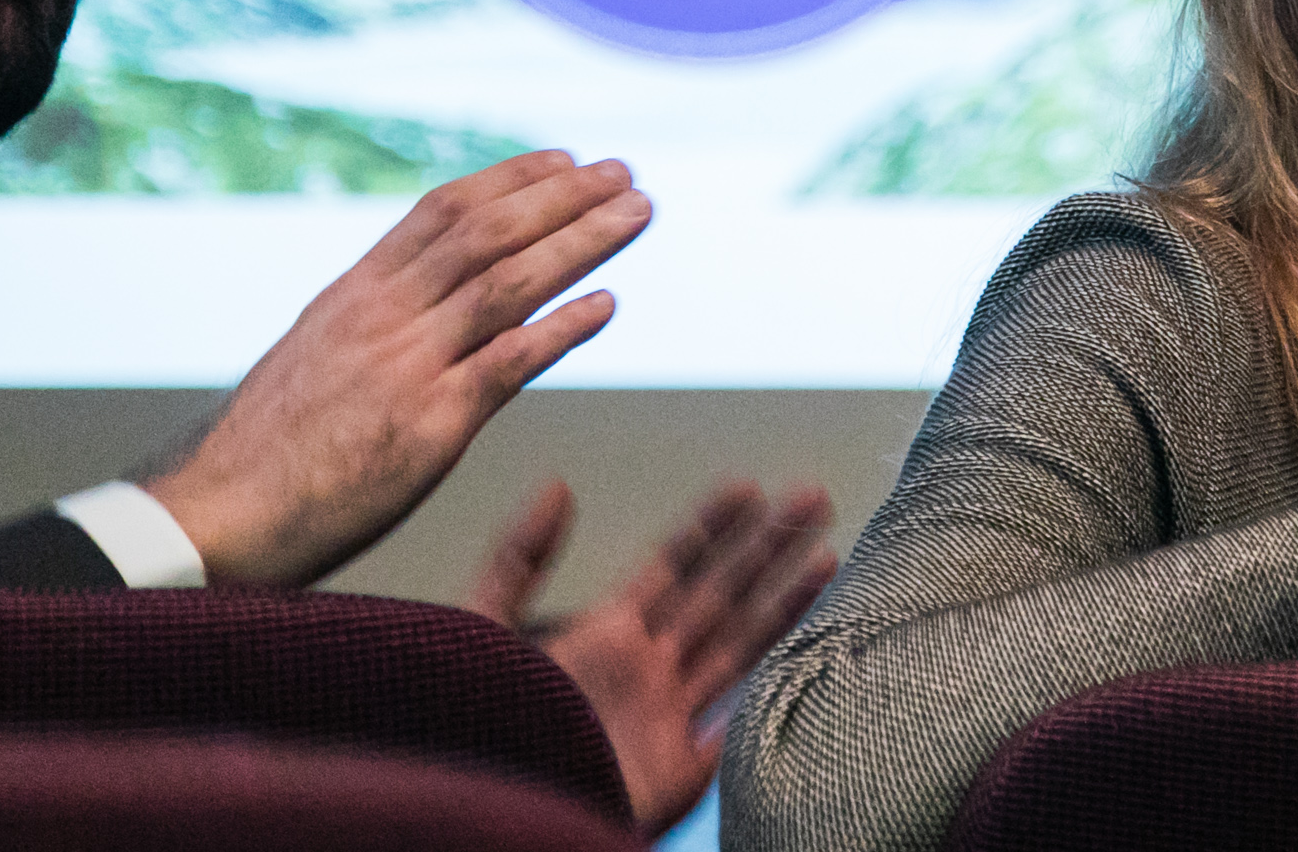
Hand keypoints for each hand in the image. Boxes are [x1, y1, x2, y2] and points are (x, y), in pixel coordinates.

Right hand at [144, 151, 651, 587]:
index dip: (510, 180)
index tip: (562, 161)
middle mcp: (382, 316)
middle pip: (488, 233)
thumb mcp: (309, 359)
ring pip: (510, 282)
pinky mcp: (428, 427)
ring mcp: (406, 367)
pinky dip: (563, 328)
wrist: (214, 518)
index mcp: (352, 295)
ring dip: (583, 240)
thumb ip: (365, 325)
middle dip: (563, 196)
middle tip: (624, 171)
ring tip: (638, 213)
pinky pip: (509, 363)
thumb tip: (411, 303)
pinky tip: (609, 305)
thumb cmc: (260, 454)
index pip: (441, 212)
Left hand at [470, 478, 836, 833]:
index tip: (750, 487)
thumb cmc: (468, 727)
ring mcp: (668, 722)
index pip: (672, 566)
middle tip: (813, 499)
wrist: (481, 813)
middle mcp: (646, 671)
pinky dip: (777, 695)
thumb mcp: (481, 628)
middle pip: (720, 597)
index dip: (711, 527)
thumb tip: (561, 485)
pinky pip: (739, 730)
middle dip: (768, 549)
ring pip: (741, 651)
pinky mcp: (678, 777)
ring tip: (829, 556)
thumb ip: (517, 559)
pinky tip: (812, 655)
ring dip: (785, 605)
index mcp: (604, 634)